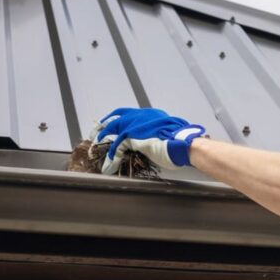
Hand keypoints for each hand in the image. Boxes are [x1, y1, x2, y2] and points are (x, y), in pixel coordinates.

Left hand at [89, 107, 206, 175]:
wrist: (185, 143)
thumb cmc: (182, 140)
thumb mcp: (167, 132)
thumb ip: (156, 132)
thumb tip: (154, 139)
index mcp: (149, 114)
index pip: (126, 113)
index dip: (115, 119)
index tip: (108, 125)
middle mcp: (140, 116)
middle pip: (114, 118)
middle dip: (102, 127)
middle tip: (95, 136)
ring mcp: (135, 125)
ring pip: (111, 131)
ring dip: (102, 143)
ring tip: (96, 151)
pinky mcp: (131, 136)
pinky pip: (116, 147)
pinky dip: (111, 157)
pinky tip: (109, 165)